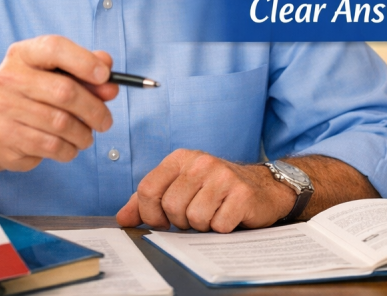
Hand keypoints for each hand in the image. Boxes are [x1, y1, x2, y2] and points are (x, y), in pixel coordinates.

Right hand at [0, 35, 118, 171]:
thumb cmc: (38, 92)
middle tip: (106, 121)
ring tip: (87, 135)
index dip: (85, 62)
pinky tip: (70, 146)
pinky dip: (69, 149)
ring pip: (60, 123)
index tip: (106, 77)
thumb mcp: (62, 72)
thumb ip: (89, 70)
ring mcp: (3, 108)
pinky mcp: (4, 136)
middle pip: (64, 91)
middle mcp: (9, 78)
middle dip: (94, 109)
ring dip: (83, 133)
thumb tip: (110, 84)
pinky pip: (50, 146)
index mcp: (24, 54)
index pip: (55, 48)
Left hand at [115, 149, 296, 232]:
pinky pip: (218, 226)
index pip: (147, 189)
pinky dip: (222, 228)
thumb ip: (148, 201)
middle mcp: (201, 162)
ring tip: (213, 214)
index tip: (162, 221)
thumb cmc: (217, 190)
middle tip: (196, 215)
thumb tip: (122, 219)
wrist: (263, 187)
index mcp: (181, 158)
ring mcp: (223, 176)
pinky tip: (229, 216)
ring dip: (202, 226)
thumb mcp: (181, 187)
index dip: (150, 213)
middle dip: (181, 221)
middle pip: (171, 207)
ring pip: (194, 218)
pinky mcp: (242, 194)